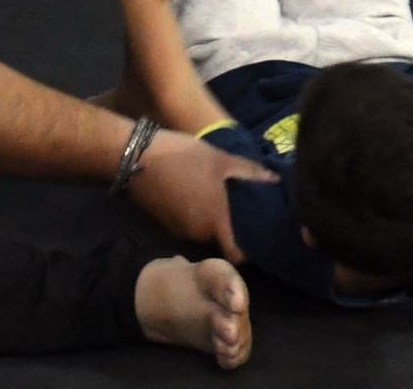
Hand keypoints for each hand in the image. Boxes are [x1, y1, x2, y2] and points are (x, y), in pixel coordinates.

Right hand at [125, 130, 274, 261]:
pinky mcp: (164, 224)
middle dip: (227, 230)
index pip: (235, 255)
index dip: (247, 252)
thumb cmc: (184, 157)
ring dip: (208, 222)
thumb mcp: (220, 159)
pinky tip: (193, 196)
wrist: (137, 157)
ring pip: (201, 234)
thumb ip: (249, 173)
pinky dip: (192, 217)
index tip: (255, 240)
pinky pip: (186, 227)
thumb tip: (275, 180)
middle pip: (219, 242)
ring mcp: (178, 231)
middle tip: (236, 210)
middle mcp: (197, 234)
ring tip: (214, 200)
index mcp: (215, 221)